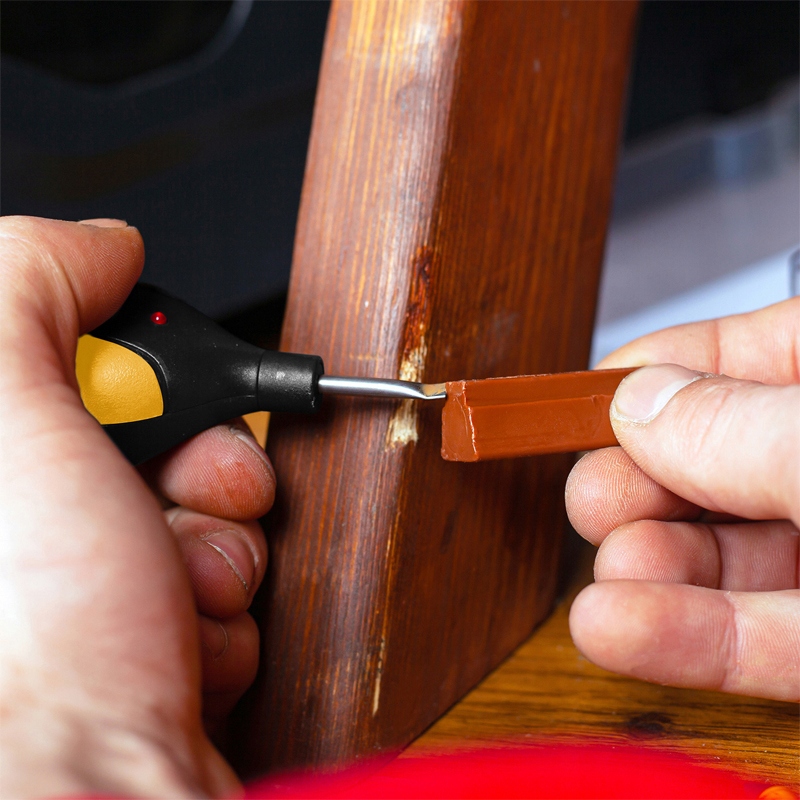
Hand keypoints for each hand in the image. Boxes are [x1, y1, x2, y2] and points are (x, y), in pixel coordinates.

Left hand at [0, 217, 273, 796]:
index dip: (135, 369)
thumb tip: (101, 245)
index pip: (75, 368)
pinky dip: (225, 603)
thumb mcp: (1, 409)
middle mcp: (32, 533)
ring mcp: (95, 590)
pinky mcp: (155, 638)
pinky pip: (225, 582)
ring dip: (220, 543)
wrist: (99, 798)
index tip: (149, 389)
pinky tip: (185, 639)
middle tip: (195, 488)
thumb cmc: (25, 641)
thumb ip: (31, 283)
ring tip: (180, 589)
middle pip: (157, 441)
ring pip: (207, 515)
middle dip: (205, 460)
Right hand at [566, 299, 799, 701]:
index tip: (591, 391)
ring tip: (605, 570)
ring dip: (655, 565)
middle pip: (731, 457)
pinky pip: (770, 640)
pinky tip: (615, 629)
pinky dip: (689, 638)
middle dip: (648, 479)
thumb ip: (742, 427)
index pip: (758, 350)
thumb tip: (639, 403)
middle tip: (592, 494)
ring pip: (742, 556)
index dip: (668, 365)